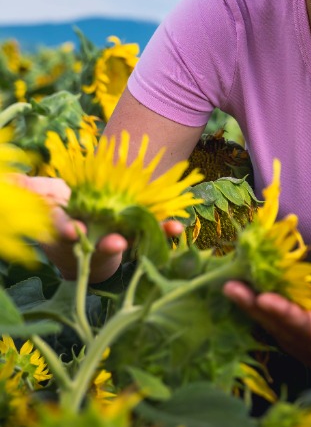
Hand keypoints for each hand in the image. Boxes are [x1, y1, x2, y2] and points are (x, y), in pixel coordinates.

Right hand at [22, 176, 181, 282]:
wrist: (80, 229)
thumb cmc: (56, 210)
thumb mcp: (40, 200)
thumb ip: (29, 190)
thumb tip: (11, 181)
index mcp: (66, 230)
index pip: (63, 232)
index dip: (68, 232)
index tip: (74, 231)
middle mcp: (91, 239)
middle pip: (100, 245)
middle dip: (109, 245)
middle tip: (116, 242)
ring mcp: (114, 238)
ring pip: (131, 241)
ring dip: (148, 236)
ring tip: (165, 231)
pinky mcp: (134, 233)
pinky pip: (149, 232)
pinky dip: (163, 229)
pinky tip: (176, 226)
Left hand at [223, 281, 310, 386]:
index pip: (308, 331)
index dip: (287, 316)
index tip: (264, 300)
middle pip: (282, 328)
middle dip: (256, 309)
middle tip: (230, 287)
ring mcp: (308, 352)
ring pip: (276, 328)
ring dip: (253, 309)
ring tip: (231, 288)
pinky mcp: (306, 347)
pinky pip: (279, 327)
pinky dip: (262, 312)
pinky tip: (243, 299)